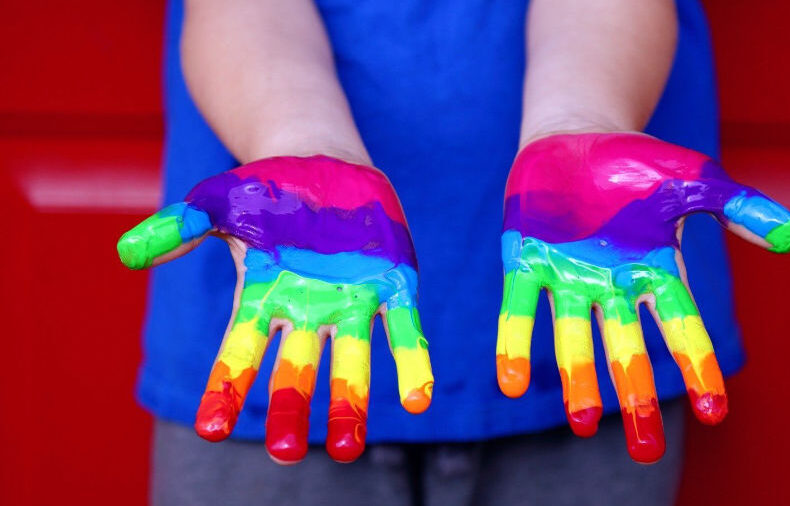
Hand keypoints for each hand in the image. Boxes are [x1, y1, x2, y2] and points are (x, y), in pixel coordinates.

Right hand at [118, 155, 432, 463]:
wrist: (325, 164)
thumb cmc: (266, 189)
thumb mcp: (217, 201)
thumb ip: (179, 226)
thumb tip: (127, 254)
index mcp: (263, 299)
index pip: (239, 353)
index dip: (225, 388)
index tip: (212, 428)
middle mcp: (307, 312)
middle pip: (295, 371)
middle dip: (290, 409)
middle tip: (286, 453)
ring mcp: (350, 303)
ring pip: (349, 364)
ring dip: (350, 404)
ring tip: (348, 449)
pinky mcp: (392, 287)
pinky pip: (402, 331)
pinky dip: (410, 362)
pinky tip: (417, 398)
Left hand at [496, 133, 789, 462]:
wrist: (576, 136)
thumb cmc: (638, 164)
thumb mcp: (694, 179)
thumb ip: (738, 207)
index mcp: (654, 269)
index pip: (681, 325)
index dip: (697, 365)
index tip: (713, 410)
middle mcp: (611, 284)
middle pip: (626, 347)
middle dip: (634, 392)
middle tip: (645, 449)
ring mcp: (566, 275)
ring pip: (574, 336)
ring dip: (578, 378)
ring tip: (583, 424)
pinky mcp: (524, 260)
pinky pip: (519, 308)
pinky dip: (515, 342)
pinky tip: (511, 383)